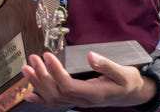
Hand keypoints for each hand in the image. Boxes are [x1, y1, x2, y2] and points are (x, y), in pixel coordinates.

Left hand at [21, 51, 156, 108]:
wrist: (132, 93)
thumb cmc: (127, 81)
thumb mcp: (123, 71)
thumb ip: (106, 65)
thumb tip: (91, 55)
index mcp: (93, 93)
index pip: (67, 86)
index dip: (55, 71)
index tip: (47, 55)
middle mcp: (83, 101)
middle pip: (56, 93)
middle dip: (41, 76)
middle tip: (33, 59)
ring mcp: (78, 103)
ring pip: (53, 98)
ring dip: (37, 84)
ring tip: (27, 69)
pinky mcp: (76, 100)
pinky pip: (55, 104)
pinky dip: (41, 100)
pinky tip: (29, 95)